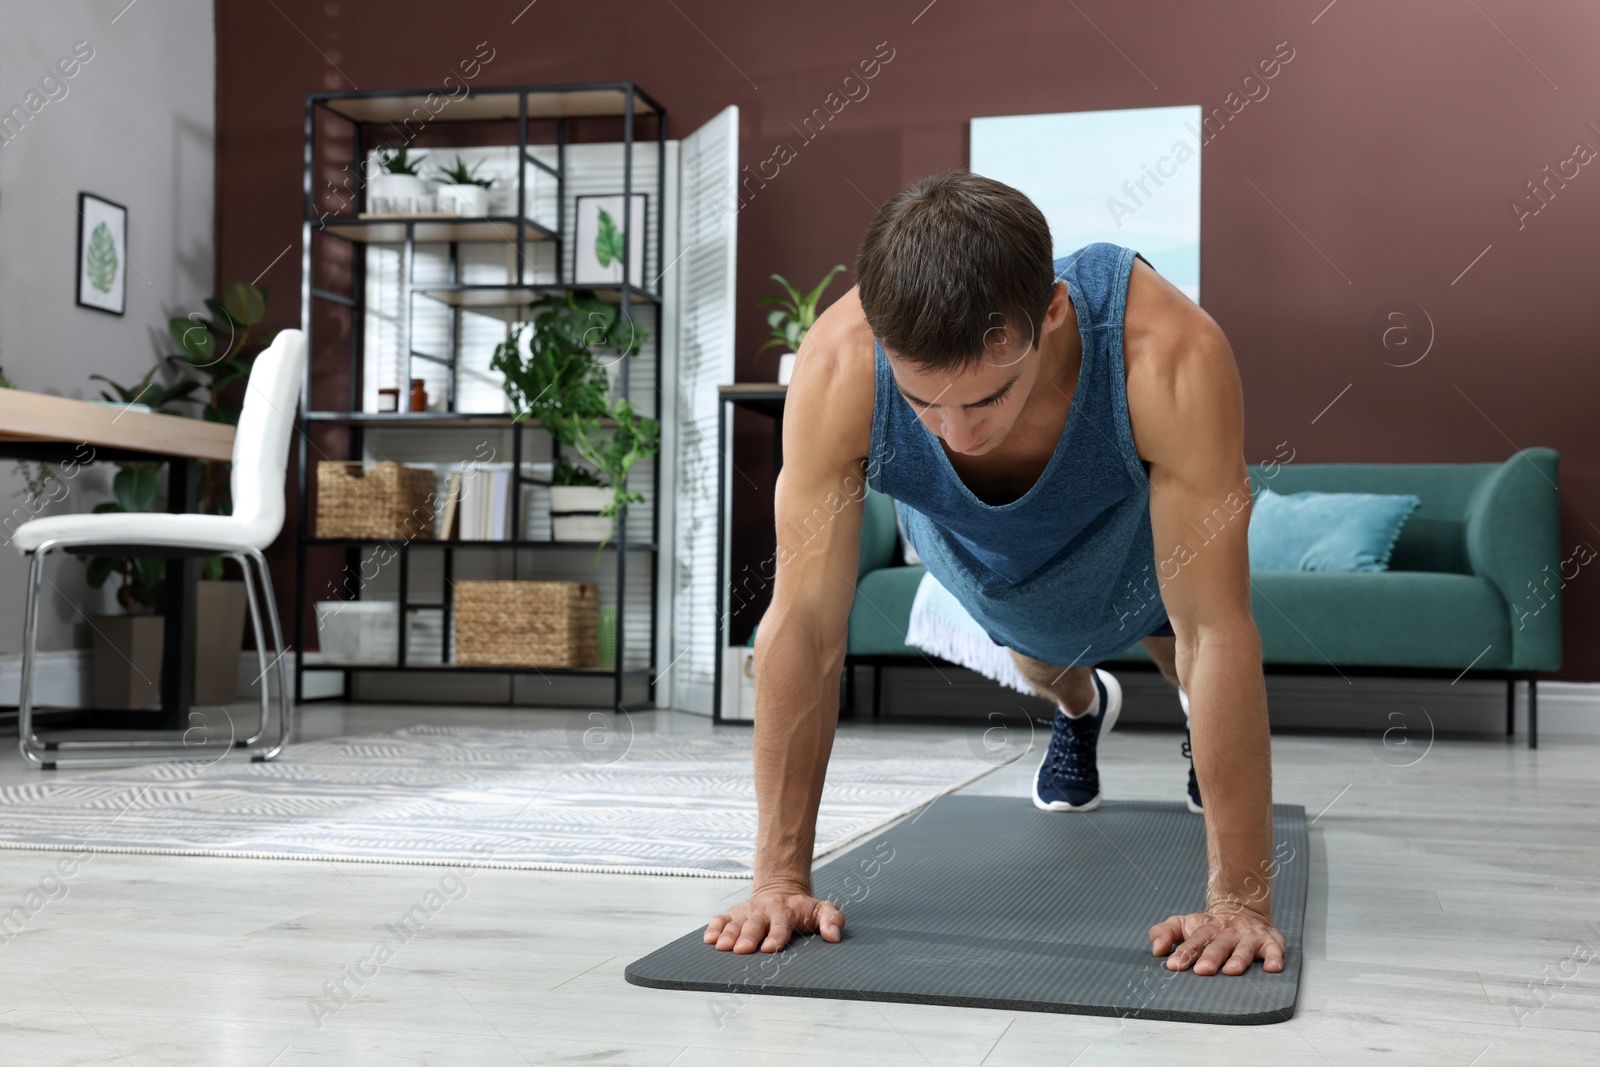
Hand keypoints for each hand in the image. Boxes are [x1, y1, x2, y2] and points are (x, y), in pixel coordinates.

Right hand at [704, 883, 843, 953]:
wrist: (782, 890)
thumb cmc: (803, 909)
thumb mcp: (823, 910)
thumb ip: (832, 920)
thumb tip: (834, 936)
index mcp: (785, 913)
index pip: (781, 926)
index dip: (775, 937)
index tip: (769, 949)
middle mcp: (764, 912)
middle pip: (754, 925)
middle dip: (747, 937)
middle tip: (741, 950)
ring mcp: (747, 912)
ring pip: (735, 923)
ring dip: (727, 934)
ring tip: (720, 947)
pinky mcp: (734, 913)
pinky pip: (721, 918)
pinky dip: (713, 927)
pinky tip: (708, 939)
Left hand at [1147, 900, 1284, 975]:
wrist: (1242, 910)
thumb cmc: (1209, 927)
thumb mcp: (1183, 925)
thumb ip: (1164, 933)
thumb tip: (1156, 949)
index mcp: (1205, 930)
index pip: (1192, 942)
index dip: (1184, 953)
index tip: (1174, 965)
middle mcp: (1227, 933)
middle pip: (1217, 945)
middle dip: (1210, 957)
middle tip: (1202, 970)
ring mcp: (1248, 937)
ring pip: (1244, 949)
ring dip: (1238, 960)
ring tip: (1231, 971)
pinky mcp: (1270, 942)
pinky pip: (1274, 951)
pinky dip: (1274, 958)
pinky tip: (1272, 968)